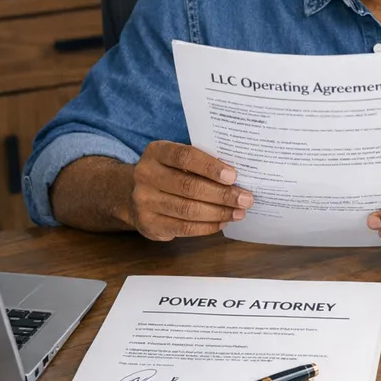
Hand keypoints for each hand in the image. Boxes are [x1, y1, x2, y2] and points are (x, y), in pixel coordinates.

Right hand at [127, 141, 252, 240]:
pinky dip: (207, 227)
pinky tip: (222, 222)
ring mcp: (144, 201)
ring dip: (218, 212)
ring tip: (238, 213)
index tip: (233, 176)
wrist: (134, 194)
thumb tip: (237, 177)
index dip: (210, 167)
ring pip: (188, 210)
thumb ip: (201, 162)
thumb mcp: (177, 159)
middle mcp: (146, 175)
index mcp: (156, 152)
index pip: (185, 157)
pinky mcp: (149, 224)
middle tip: (245, 199)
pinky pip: (183, 228)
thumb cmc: (169, 173)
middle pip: (189, 186)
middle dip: (222, 194)